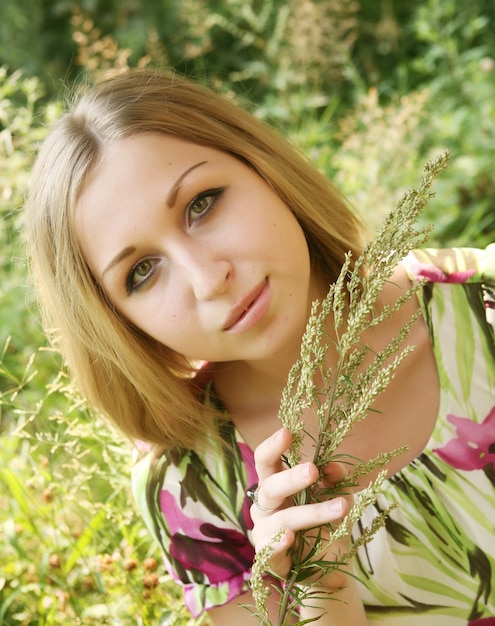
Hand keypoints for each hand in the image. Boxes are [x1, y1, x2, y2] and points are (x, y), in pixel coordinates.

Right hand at [250, 427, 349, 583]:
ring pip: (282, 519)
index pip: (265, 461)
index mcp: (276, 485)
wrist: (328, 568)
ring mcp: (264, 533)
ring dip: (312, 512)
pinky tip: (290, 537)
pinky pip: (269, 550)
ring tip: (340, 507)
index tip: (287, 432)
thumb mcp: (336, 497)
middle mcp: (265, 507)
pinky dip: (278, 543)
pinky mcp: (268, 560)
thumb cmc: (325, 525)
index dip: (273, 446)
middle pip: (269, 487)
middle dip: (291, 478)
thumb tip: (333, 466)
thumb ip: (335, 480)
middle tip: (312, 470)